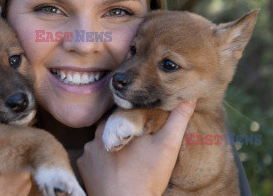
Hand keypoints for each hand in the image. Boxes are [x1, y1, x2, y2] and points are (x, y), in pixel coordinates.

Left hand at [77, 100, 196, 195]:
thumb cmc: (147, 176)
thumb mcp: (168, 145)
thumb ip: (178, 119)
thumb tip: (189, 97)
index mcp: (113, 123)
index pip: (124, 113)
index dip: (135, 118)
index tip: (145, 127)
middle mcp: (95, 135)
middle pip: (112, 127)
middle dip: (124, 133)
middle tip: (139, 145)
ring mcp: (87, 152)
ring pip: (102, 142)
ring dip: (114, 147)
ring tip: (129, 158)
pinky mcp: (83, 168)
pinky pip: (92, 159)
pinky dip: (102, 162)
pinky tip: (116, 168)